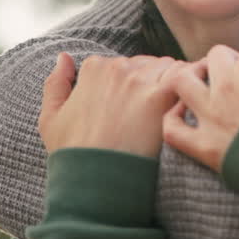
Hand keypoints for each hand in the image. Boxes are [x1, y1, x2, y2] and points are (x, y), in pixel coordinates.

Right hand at [39, 52, 185, 157]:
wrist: (95, 182)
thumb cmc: (74, 156)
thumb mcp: (50, 120)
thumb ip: (55, 83)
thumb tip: (63, 57)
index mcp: (93, 69)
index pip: (124, 64)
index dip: (133, 85)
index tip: (135, 107)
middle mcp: (117, 68)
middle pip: (148, 64)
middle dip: (154, 82)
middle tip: (154, 114)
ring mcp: (139, 80)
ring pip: (169, 67)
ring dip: (174, 85)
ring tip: (171, 112)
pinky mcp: (161, 96)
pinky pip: (185, 77)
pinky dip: (189, 88)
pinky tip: (186, 107)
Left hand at [165, 12, 238, 172]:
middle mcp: (228, 84)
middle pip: (217, 58)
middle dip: (231, 65)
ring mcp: (213, 115)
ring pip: (184, 83)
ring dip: (193, 79)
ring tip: (207, 87)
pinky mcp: (206, 147)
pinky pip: (173, 130)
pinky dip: (174, 120)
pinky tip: (184, 115)